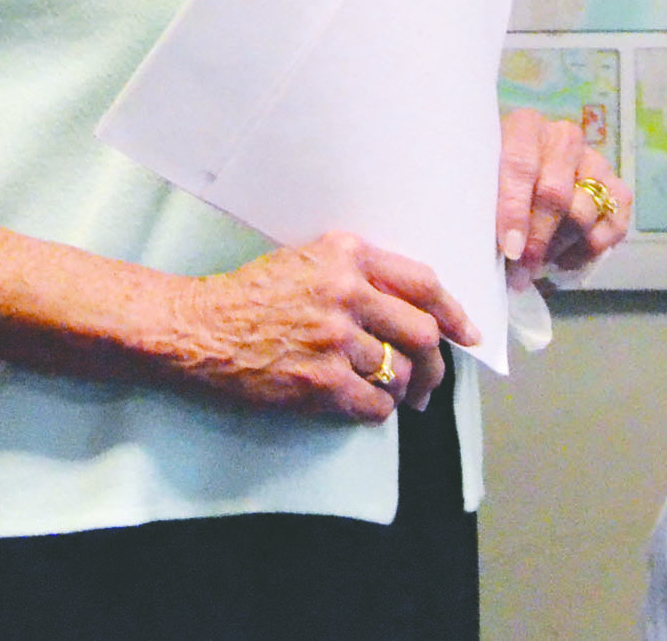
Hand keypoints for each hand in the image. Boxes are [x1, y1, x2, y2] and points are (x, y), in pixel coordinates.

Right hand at [161, 231, 479, 420]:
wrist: (199, 329)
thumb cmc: (252, 294)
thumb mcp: (308, 261)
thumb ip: (360, 273)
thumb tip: (417, 309)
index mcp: (347, 255)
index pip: (423, 283)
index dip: (453, 312)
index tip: (467, 334)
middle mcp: (346, 292)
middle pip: (422, 333)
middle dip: (434, 364)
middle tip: (428, 382)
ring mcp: (333, 339)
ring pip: (400, 373)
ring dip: (402, 391)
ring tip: (391, 395)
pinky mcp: (319, 382)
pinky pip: (374, 405)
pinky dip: (378, 411)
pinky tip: (366, 406)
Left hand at [496, 107, 630, 290]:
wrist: (525, 173)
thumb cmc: (494, 178)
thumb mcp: (479, 177)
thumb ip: (480, 199)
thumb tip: (484, 242)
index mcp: (524, 126)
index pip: (520, 165)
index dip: (514, 210)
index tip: (510, 248)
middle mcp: (564, 138)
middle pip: (556, 194)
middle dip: (537, 239)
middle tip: (521, 269)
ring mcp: (595, 162)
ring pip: (583, 214)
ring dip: (558, 248)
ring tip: (535, 264)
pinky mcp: (617, 189)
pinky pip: (613, 226)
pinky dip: (588, 251)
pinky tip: (562, 258)